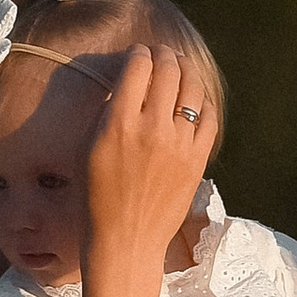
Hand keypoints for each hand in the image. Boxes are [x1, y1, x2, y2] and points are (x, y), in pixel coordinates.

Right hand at [84, 47, 217, 281]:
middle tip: (161, 55)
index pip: (138, 66)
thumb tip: (123, 82)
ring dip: (186, 71)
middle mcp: (153, 128)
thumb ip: (106, 110)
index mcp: (119, 122)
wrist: (125, 242)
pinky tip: (196, 99)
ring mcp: (179, 144)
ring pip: (192, 88)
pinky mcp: (197, 160)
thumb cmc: (96, 198)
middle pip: (168, 69)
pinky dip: (203, 101)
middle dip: (164, 55)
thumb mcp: (87, 148)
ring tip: (180, 68)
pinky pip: (209, 117)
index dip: (139, 53)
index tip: (138, 54)